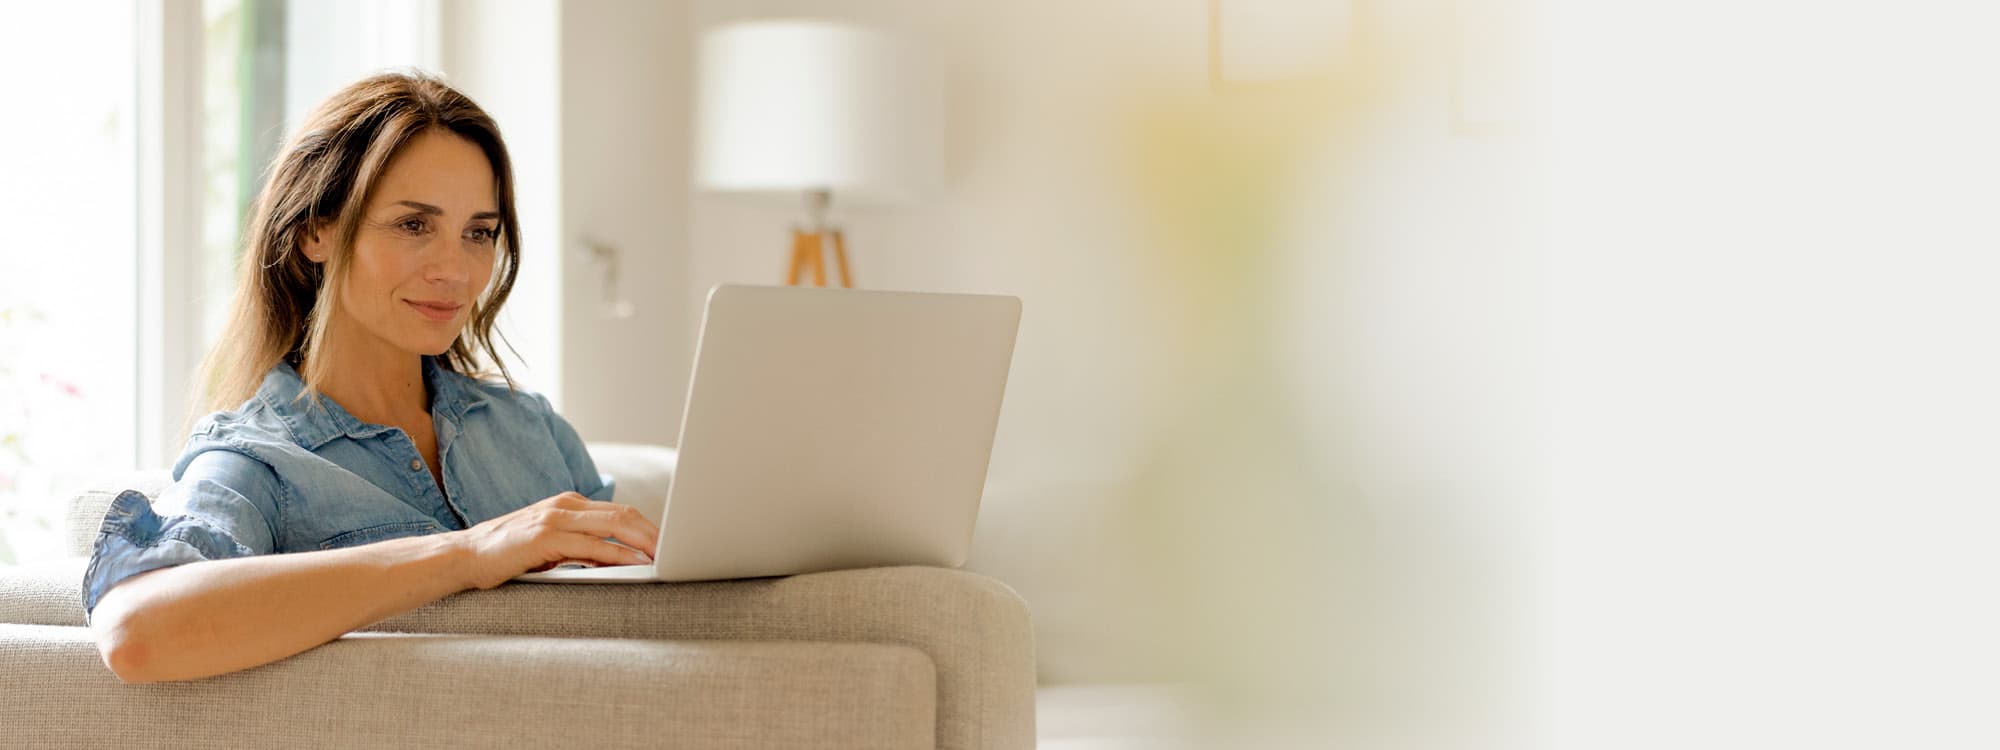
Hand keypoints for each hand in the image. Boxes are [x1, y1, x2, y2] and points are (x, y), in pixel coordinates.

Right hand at [447, 492, 659, 589]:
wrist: (464, 556)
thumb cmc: (509, 555)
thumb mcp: (551, 544)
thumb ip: (581, 546)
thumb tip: (618, 560)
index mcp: (570, 504)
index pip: (621, 511)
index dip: (649, 527)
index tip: (669, 545)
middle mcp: (566, 505)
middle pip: (625, 514)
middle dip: (655, 532)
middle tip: (680, 551)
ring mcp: (556, 518)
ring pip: (614, 525)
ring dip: (645, 542)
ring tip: (666, 558)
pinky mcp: (546, 537)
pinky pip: (592, 546)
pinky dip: (619, 555)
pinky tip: (636, 565)